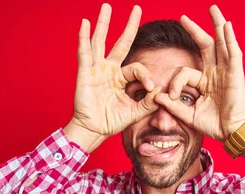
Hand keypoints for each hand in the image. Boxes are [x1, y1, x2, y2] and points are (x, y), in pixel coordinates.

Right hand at [66, 4, 160, 142]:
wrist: (94, 130)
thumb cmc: (111, 121)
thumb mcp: (135, 112)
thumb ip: (148, 103)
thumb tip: (161, 93)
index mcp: (121, 78)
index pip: (137, 68)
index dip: (145, 76)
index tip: (149, 89)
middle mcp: (109, 70)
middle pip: (121, 43)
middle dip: (129, 26)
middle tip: (137, 9)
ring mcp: (96, 69)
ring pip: (100, 41)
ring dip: (104, 24)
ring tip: (106, 6)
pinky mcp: (85, 73)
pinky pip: (84, 52)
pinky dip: (83, 37)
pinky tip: (85, 23)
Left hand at [154, 5, 244, 141]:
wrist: (229, 133)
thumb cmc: (212, 124)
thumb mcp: (187, 114)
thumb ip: (172, 105)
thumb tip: (155, 96)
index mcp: (204, 82)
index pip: (185, 72)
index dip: (175, 82)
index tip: (170, 95)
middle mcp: (215, 73)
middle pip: (205, 46)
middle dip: (195, 30)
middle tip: (183, 17)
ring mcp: (226, 72)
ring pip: (221, 44)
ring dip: (217, 25)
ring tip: (213, 9)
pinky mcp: (236, 74)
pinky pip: (233, 53)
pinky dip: (230, 39)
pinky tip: (227, 25)